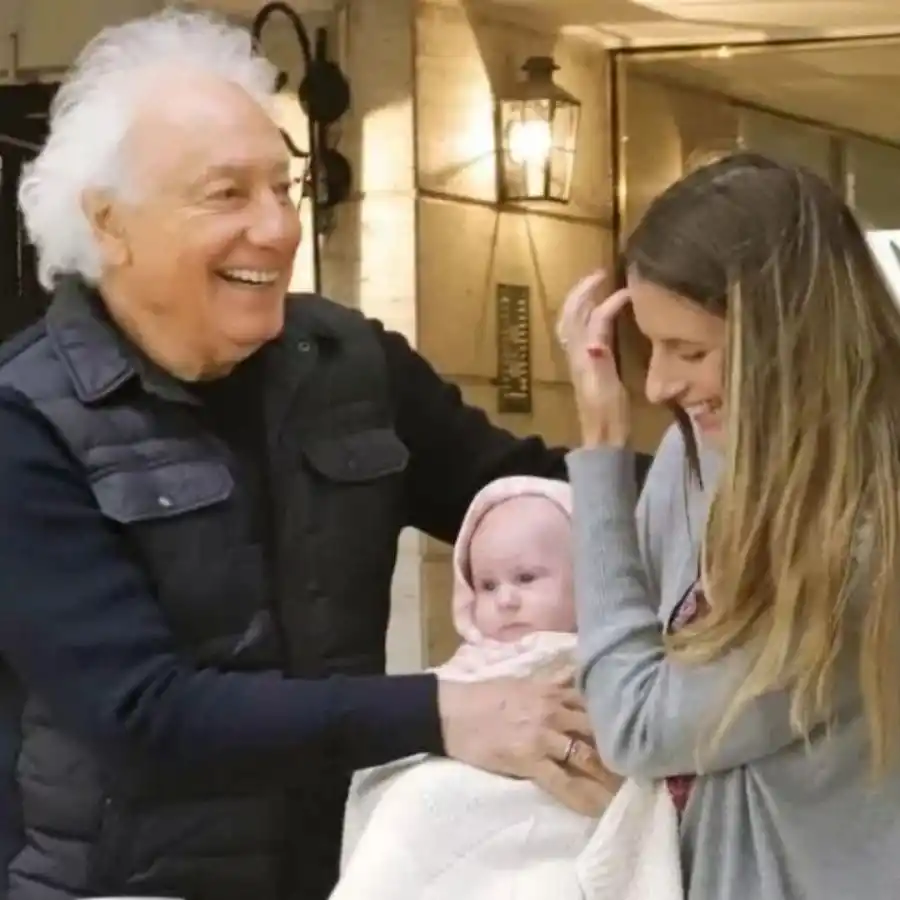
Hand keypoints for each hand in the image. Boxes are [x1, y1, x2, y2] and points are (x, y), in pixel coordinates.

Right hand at [437, 670, 618, 815]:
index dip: (615, 718)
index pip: (593, 703)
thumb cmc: (483, 696)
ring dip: (608, 774)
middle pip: (597, 729)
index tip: (633, 730)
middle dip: (618, 747)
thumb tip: (574, 674)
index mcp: (551, 692)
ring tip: (627, 790)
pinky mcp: (529, 760)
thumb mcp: (522, 681)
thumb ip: (552, 682)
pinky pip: (563, 783)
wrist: (451, 712)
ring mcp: (543, 736)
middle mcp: (553, 711)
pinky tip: (597, 809)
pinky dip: (582, 797)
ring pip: (587, 756)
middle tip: (639, 764)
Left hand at [556, 270, 631, 446]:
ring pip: (569, 321)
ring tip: (593, 285)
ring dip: (578, 299)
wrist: (603, 438)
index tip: (630, 291)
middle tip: (601, 273)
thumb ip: (602, 366)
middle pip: (573, 314)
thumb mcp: (609, 391)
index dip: (611, 302)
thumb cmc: (610, 417)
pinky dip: (579, 314)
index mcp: (585, 358)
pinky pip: (573, 331)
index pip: (595, 320)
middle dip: (583, 291)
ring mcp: (577, 358)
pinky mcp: (582, 364)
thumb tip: (595, 345)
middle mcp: (576, 354)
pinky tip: (590, 312)